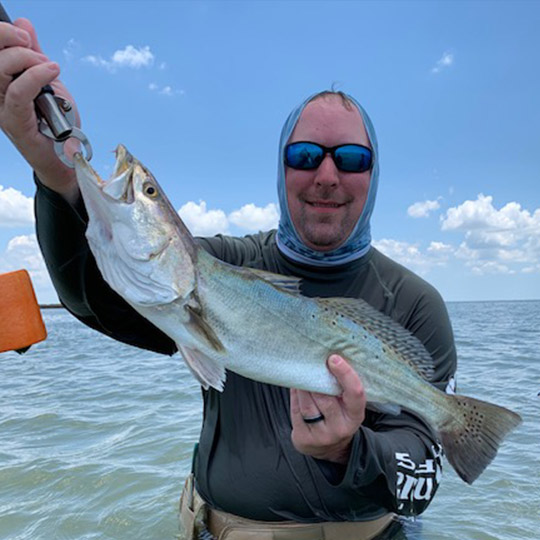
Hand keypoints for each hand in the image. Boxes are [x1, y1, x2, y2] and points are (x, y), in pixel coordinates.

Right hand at [0, 18, 80, 201]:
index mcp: (2, 83)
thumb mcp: (50, 82)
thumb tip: (24, 24)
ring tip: (49, 66)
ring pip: (1, 71)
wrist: (68, 158)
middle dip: (14, 42)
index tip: (26, 35)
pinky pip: (18, 93)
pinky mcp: (14, 122)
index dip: (2, 34)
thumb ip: (35, 55)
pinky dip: (35, 77)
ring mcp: (3, 108)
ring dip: (27, 59)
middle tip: (39, 51)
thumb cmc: (58, 124)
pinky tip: (52, 71)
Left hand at [290, 354, 365, 463]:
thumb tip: (326, 358)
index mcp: (355, 415)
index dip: (345, 374)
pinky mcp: (304, 439)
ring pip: (308, 405)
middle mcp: (340, 428)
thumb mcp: (346, 405)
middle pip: (325, 398)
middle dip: (315, 379)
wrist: (329, 448)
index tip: (333, 358)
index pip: (355, 393)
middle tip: (310, 364)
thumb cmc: (337, 416)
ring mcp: (322, 436)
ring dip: (302, 387)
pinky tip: (295, 388)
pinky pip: (296, 412)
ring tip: (300, 374)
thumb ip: (341, 387)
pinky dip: (295, 397)